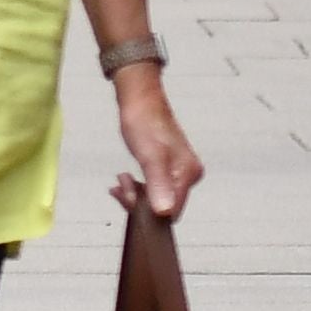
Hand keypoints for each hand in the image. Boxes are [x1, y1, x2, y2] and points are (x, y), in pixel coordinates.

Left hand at [109, 74, 201, 223]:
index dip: (148, 210)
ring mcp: (178, 171)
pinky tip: (125, 179)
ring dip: (135, 193)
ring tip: (121, 179)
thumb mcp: (150, 156)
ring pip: (155, 198)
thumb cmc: (143, 121)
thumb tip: (165, 212)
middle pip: (163, 206)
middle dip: (138, 200)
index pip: (171, 211)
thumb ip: (158, 184)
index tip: (128, 196)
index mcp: (189, 174)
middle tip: (121, 183)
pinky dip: (137, 187)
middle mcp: (188, 175)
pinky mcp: (167, 168)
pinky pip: (152, 188)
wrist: (138, 99)